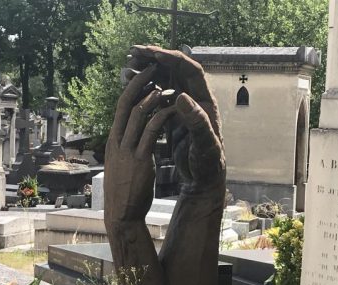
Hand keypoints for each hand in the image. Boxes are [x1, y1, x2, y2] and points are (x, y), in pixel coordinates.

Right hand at [104, 64, 175, 221]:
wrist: (121, 215)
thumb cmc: (123, 190)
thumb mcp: (120, 164)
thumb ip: (125, 147)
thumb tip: (129, 136)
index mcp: (113, 141)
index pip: (119, 107)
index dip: (130, 89)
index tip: (142, 76)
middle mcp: (117, 140)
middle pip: (125, 102)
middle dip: (139, 82)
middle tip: (152, 67)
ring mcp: (127, 149)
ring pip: (138, 113)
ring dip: (153, 96)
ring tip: (165, 84)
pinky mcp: (140, 159)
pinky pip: (151, 131)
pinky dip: (162, 116)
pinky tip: (172, 109)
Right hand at [129, 46, 225, 194]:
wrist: (204, 178)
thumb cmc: (208, 164)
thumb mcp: (204, 144)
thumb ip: (196, 121)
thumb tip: (181, 96)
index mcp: (206, 101)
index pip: (191, 70)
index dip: (174, 59)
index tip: (155, 53)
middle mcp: (196, 99)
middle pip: (177, 70)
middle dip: (156, 59)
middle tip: (134, 52)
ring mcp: (185, 107)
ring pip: (167, 81)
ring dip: (149, 71)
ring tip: (130, 66)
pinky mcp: (175, 118)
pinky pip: (160, 95)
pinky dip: (148, 89)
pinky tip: (133, 86)